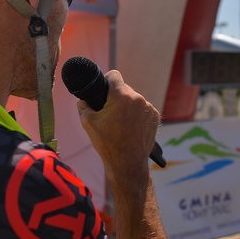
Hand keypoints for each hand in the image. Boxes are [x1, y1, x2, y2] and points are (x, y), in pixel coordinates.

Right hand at [76, 70, 159, 184]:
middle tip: (109, 112)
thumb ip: (83, 105)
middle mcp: (138, 98)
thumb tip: (83, 98)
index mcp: (121, 96)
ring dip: (128, 106)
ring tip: (121, 123)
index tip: (103, 88)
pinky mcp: (155, 117)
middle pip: (124, 89)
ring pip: (134, 100)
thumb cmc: (107, 143)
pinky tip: (131, 127)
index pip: (114, 75)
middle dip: (116, 97)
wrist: (127, 163)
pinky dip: (137, 115)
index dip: (106, 80)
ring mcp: (149, 108)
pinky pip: (143, 109)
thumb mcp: (88, 122)